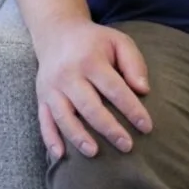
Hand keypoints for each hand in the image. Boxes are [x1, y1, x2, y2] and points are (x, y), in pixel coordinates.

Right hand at [35, 19, 152, 159]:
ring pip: (64, 117)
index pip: (115, 89)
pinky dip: (50, 140)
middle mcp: (69, 75)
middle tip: (127, 146)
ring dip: (79, 137)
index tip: (147, 126)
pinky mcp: (41, 97)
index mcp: (91, 60)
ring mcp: (52, 87)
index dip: (132, 109)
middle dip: (109, 129)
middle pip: (90, 107)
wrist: (58, 32)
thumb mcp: (118, 41)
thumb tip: (143, 90)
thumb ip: (133, 63)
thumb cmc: (95, 41)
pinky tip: (60, 156)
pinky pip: (44, 121)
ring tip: (95, 153)